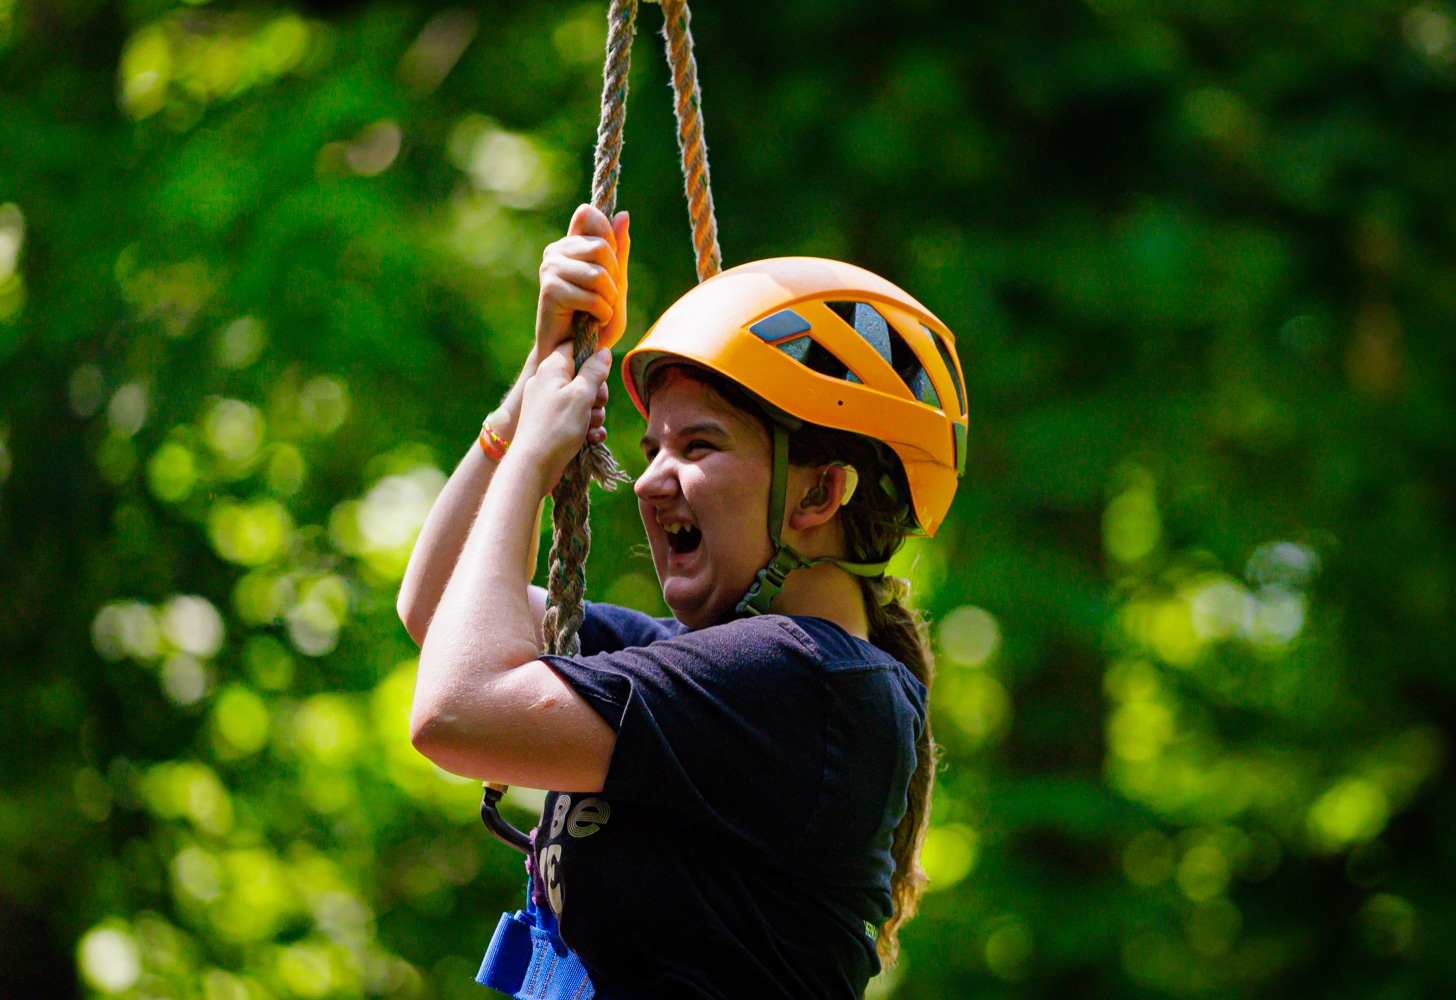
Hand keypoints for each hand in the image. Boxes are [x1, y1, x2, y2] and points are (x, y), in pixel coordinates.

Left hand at [511, 343, 613, 493]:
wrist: (533, 466)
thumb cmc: (557, 427)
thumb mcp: (581, 394)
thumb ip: (594, 371)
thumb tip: (603, 351)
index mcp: (552, 368)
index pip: (574, 346)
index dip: (591, 356)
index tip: (601, 372)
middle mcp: (548, 382)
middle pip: (583, 375)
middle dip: (597, 393)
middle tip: (596, 405)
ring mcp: (549, 404)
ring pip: (583, 400)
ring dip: (594, 414)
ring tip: (590, 427)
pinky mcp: (552, 424)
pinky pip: (576, 418)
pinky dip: (586, 428)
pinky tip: (591, 439)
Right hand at [536, 205, 630, 356]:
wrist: (573, 355)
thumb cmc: (595, 322)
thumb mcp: (616, 284)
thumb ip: (620, 253)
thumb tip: (623, 215)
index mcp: (573, 243)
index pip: (588, 213)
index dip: (607, 234)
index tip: (610, 263)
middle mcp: (558, 250)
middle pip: (602, 247)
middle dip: (615, 278)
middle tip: (605, 298)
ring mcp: (551, 268)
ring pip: (598, 273)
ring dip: (609, 299)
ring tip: (598, 311)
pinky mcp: (550, 290)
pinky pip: (591, 296)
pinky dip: (601, 313)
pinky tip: (590, 322)